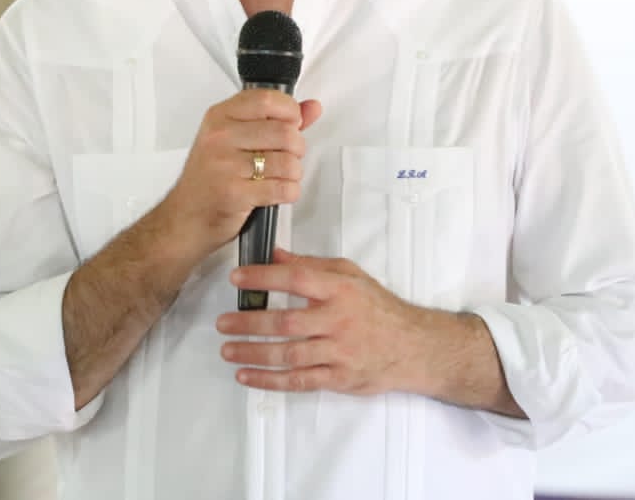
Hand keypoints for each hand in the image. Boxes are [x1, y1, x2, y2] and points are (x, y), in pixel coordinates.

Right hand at [155, 92, 320, 259]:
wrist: (183, 219)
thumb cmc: (208, 180)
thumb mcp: (233, 140)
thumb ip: (276, 121)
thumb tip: (311, 107)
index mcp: (219, 117)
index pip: (266, 99)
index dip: (290, 111)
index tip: (292, 122)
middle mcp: (220, 137)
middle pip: (284, 132)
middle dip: (296, 148)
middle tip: (286, 156)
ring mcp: (225, 165)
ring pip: (288, 162)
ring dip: (293, 174)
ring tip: (279, 176)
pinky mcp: (234, 194)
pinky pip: (283, 188)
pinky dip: (288, 192)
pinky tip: (276, 191)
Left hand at [217, 248, 426, 395]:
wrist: (413, 346)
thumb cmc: (378, 307)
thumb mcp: (351, 275)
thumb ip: (313, 265)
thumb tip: (276, 253)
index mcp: (340, 289)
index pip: (296, 278)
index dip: (263, 277)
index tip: (236, 278)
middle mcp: (338, 320)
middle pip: (286, 322)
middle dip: (249, 323)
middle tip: (222, 323)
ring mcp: (338, 351)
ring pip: (288, 355)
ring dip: (253, 353)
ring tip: (227, 350)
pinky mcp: (339, 378)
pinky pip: (299, 381)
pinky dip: (270, 381)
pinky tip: (247, 376)